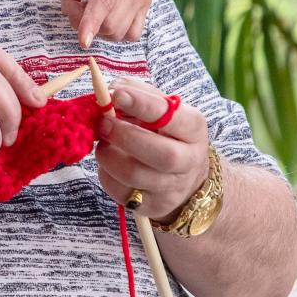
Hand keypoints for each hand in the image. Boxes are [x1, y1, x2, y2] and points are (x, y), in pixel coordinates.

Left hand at [59, 0, 157, 47]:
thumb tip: (70, 2)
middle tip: (71, 2)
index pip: (105, 0)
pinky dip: (115, 32)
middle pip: (111, 24)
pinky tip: (104, 14)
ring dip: (98, 29)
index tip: (83, 41)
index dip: (92, 22)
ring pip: (120, 33)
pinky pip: (133, 33)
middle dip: (83, 22)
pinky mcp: (147, 2)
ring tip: (87, 6)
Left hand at [94, 77, 209, 221]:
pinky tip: (108, 163)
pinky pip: (121, 193)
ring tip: (103, 143)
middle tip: (103, 123)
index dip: (143, 105)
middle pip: (162, 154)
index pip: (172, 117)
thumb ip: (136, 92)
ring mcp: (172, 188)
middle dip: (125, 136)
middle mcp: (189, 161)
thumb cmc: (164, 133)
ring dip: (110, 156)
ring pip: (136, 175)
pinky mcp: (152, 206)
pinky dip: (106, 174)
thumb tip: (109, 89)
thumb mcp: (159, 108)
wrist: (182, 177)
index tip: (117, 95)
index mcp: (193, 129)